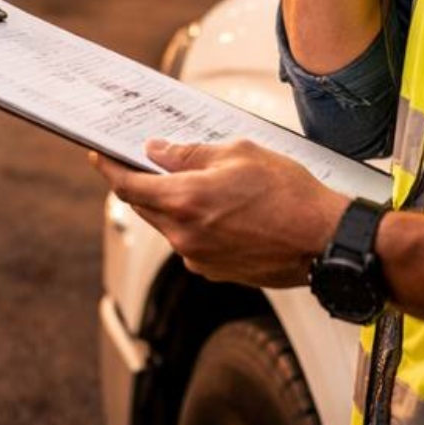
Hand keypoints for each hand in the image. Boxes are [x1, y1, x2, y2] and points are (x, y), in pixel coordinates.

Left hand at [92, 139, 348, 287]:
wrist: (325, 240)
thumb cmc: (289, 193)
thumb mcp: (239, 153)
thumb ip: (189, 153)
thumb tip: (156, 152)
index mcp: (185, 201)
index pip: (128, 185)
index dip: (108, 168)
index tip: (99, 155)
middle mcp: (185, 235)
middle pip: (144, 207)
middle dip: (142, 183)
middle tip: (146, 161)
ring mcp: (199, 258)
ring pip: (169, 225)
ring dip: (172, 204)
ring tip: (200, 183)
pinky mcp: (215, 272)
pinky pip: (191, 242)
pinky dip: (194, 224)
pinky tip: (220, 210)